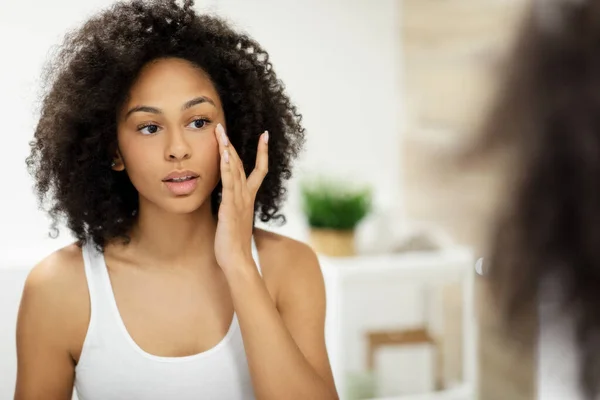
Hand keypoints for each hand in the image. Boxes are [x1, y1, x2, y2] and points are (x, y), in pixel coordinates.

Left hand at [214, 123, 268, 273]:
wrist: (237, 260)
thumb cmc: (233, 243)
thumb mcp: (234, 219)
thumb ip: (233, 207)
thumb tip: (228, 201)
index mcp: (248, 198)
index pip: (259, 170)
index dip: (262, 152)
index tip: (265, 136)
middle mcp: (246, 196)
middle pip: (241, 164)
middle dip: (231, 144)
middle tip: (222, 126)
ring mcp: (239, 201)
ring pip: (234, 169)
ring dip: (227, 150)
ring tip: (220, 132)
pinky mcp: (230, 207)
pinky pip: (229, 184)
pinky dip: (226, 168)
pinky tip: (223, 155)